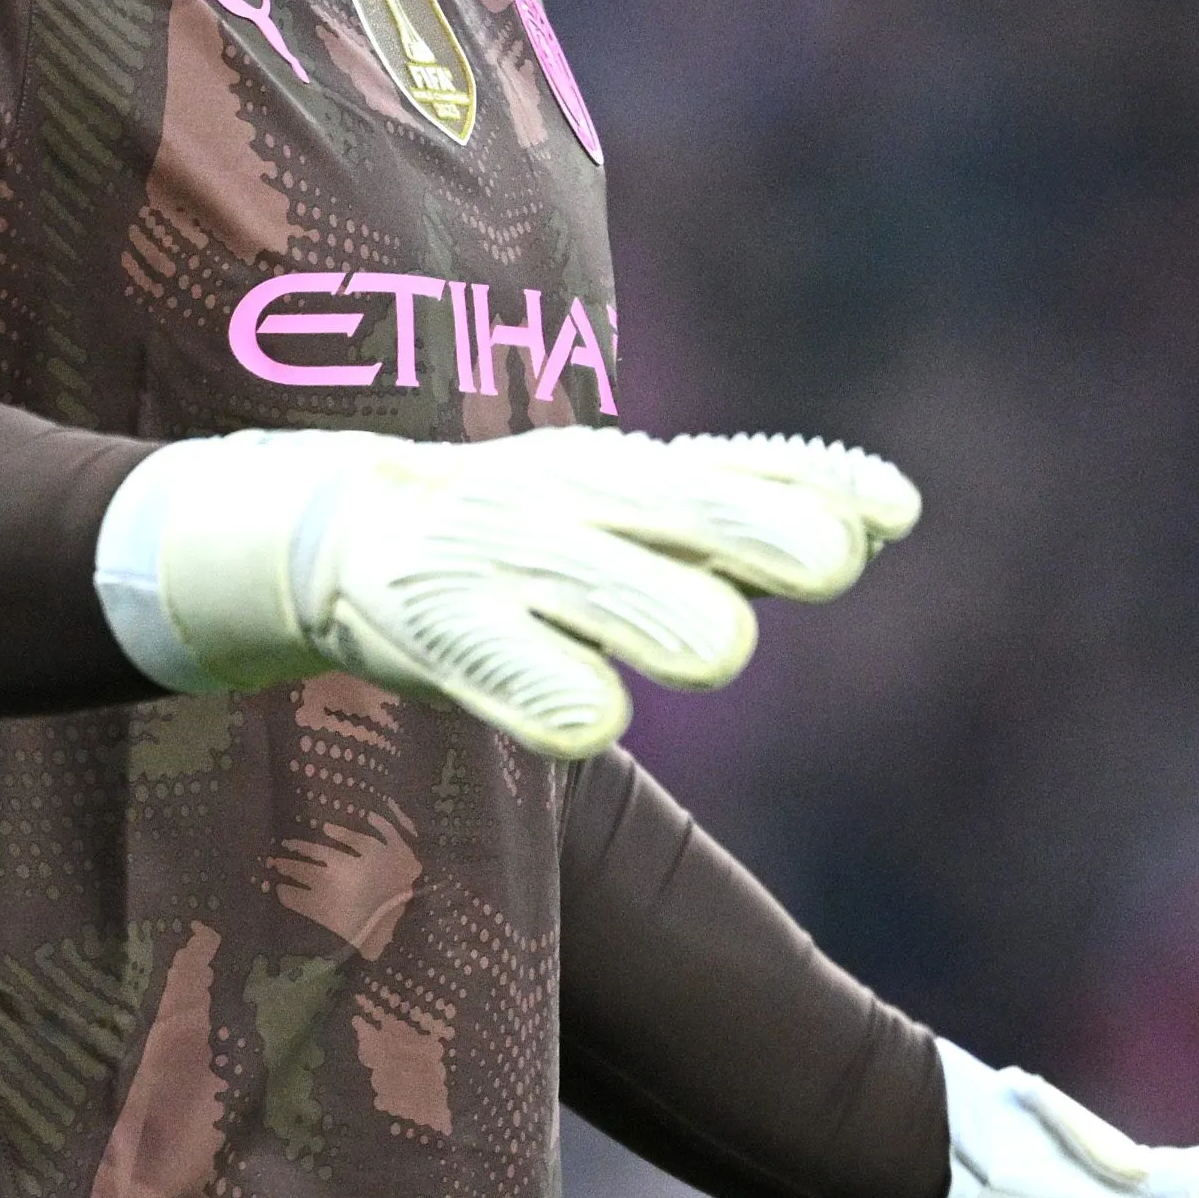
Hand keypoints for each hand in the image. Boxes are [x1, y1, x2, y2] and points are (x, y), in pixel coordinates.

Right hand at [98, 425, 920, 757]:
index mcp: (614, 474)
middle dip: (749, 530)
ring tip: (723, 650)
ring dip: (649, 606)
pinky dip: (537, 684)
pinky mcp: (422, 622)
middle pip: (668, 511)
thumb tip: (889, 512)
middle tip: (829, 564)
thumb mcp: (615, 500)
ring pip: (580, 578)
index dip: (804, 487)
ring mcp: (488, 557)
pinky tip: (589, 724)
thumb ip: (737, 507)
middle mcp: (560, 502)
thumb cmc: (498, 528)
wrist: (305, 527)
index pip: (724, 473)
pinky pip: (485, 657)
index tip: (893, 513)